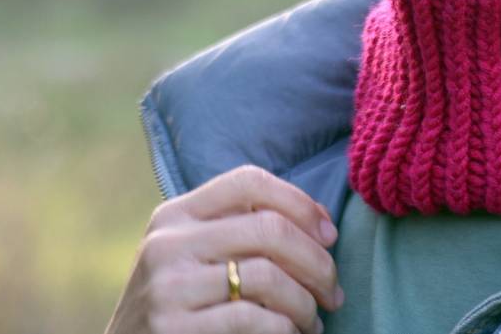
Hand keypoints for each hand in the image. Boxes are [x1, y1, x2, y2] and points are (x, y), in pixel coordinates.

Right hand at [105, 163, 344, 332]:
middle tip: (332, 291)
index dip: (300, 203)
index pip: (248, 181)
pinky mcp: (174, 328)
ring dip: (305, 304)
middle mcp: (168, 243)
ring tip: (312, 321)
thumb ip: (235, 232)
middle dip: (317, 262)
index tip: (328, 235)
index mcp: (175, 215)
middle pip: (267, 228)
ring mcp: (169, 287)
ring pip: (267, 277)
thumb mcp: (190, 256)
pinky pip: (253, 320)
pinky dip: (286, 330)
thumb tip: (318, 223)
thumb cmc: (177, 306)